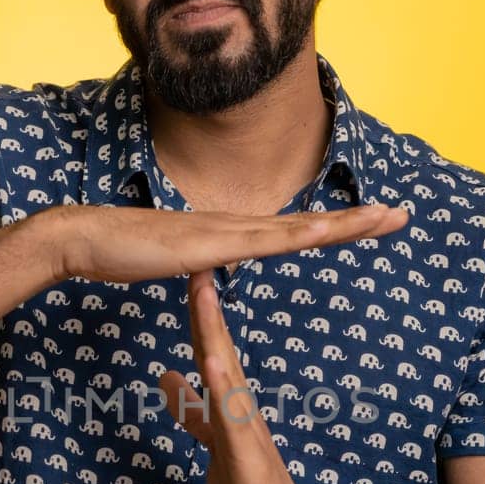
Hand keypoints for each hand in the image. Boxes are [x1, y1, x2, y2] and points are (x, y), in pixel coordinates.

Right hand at [46, 200, 408, 284]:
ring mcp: (222, 232)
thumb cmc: (120, 252)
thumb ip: (197, 265)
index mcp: (228, 235)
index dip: (333, 227)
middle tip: (401, 215)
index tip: (370, 224)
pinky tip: (327, 230)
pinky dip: (299, 234)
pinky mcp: (208, 245)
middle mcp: (233, 226)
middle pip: (307, 224)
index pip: (292, 231)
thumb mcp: (172, 263)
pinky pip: (262, 242)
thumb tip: (210, 269)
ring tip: (384, 218)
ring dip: (342, 223)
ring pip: (295, 228)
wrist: (83, 237)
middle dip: (356, 220)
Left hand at [158, 268, 341, 483]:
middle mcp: (241, 410)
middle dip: (205, 307)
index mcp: (231, 406)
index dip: (197, 314)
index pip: (210, 350)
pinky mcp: (249, 458)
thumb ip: (194, 412)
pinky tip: (211, 362)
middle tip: (195, 260)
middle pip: (219, 350)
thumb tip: (169, 377)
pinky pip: (233, 419)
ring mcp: (248, 432)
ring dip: (215, 335)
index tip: (187, 271)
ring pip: (228, 376)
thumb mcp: (213, 444)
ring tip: (204, 295)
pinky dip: (222, 389)